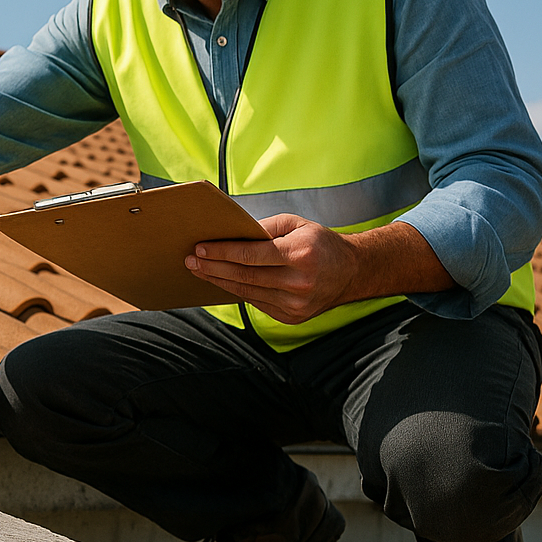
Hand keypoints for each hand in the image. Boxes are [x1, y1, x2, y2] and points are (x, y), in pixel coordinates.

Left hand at [186, 215, 454, 322]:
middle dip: (213, 268)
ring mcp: (296, 304)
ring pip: (247, 292)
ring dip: (219, 281)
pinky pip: (257, 303)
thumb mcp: (296, 225)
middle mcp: (298, 282)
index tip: (199, 248)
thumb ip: (264, 228)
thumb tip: (231, 234)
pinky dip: (237, 292)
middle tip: (189, 260)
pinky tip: (221, 283)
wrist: (352, 272)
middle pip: (244, 276)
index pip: (250, 255)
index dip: (222, 252)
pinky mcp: (293, 317)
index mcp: (299, 255)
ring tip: (199, 271)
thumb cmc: (319, 243)